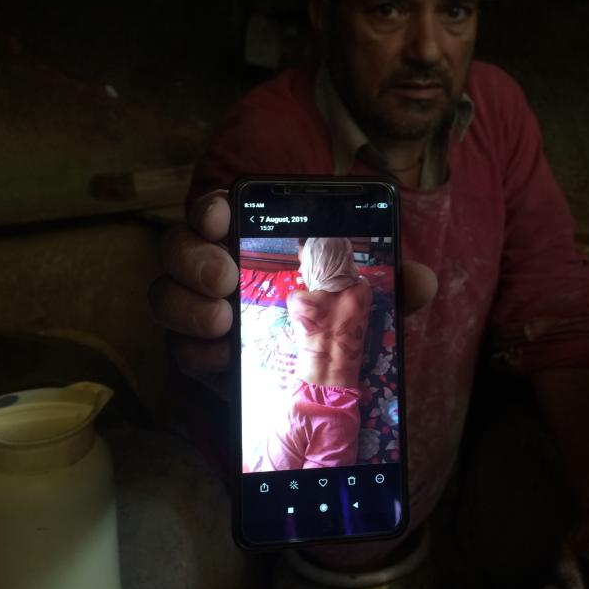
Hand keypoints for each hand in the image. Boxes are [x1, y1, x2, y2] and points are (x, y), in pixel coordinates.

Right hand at [147, 189, 438, 388]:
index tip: (221, 215)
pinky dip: (197, 353)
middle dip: (195, 259)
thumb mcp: (364, 299)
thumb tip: (422, 281)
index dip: (209, 206)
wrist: (310, 382)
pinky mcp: (197, 352)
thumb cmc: (333, 318)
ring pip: (166, 296)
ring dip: (188, 307)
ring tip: (224, 322)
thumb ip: (388, 285)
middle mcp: (216, 267)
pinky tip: (223, 361)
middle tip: (227, 279)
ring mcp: (200, 309)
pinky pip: (179, 349)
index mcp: (252, 239)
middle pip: (177, 247)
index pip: (215, 209)